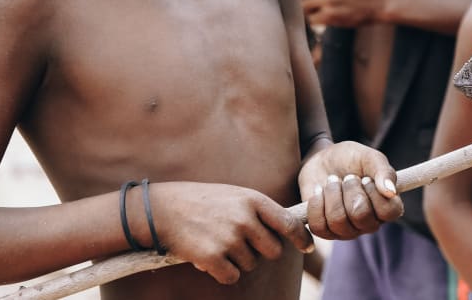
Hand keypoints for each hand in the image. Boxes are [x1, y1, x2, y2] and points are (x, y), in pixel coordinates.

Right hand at [149, 181, 312, 284]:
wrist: (163, 209)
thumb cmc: (203, 202)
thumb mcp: (235, 195)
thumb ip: (260, 211)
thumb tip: (288, 231)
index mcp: (253, 200)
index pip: (289, 223)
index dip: (302, 238)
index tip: (307, 247)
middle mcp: (245, 219)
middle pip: (273, 251)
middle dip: (261, 251)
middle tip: (241, 242)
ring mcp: (229, 238)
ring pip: (251, 265)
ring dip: (237, 260)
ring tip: (218, 242)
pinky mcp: (213, 257)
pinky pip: (232, 277)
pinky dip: (222, 272)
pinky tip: (209, 257)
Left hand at [299, 141, 404, 238]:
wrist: (323, 159)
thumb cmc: (351, 159)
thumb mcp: (369, 157)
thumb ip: (384, 171)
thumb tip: (391, 191)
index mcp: (386, 207)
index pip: (390, 212)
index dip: (375, 193)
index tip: (366, 178)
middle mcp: (368, 223)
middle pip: (360, 215)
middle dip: (350, 189)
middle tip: (348, 177)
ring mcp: (346, 230)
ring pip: (338, 220)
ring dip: (332, 192)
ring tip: (332, 181)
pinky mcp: (324, 231)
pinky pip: (318, 225)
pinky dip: (316, 203)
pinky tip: (319, 191)